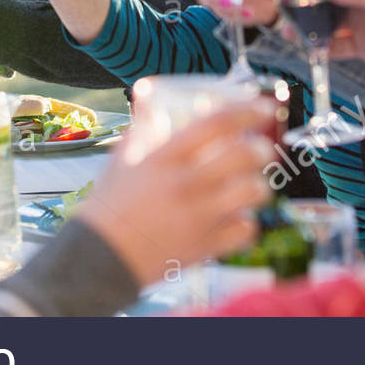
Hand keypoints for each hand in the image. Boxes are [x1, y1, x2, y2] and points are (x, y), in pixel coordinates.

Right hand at [76, 99, 275, 286]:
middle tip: (260, 149)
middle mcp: (186, 184)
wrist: (100, 258)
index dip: (247, 111)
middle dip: (261, 149)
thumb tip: (153, 106)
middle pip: (244, 156)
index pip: (217, 124)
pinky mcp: (205, 246)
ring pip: (252, 192)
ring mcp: (198, 217)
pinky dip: (247, 222)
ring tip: (250, 184)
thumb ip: (142, 131)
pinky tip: (237, 217)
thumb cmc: (110, 206)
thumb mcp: (122, 159)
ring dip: (257, 185)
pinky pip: (246, 230)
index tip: (263, 107)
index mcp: (165, 158)